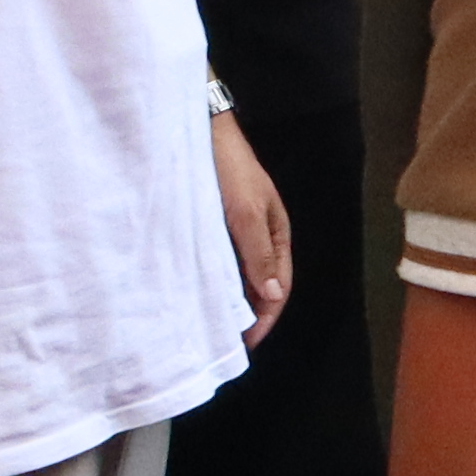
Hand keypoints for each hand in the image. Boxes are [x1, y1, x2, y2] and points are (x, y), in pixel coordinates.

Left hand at [210, 108, 289, 346]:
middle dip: (249, 315)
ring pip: (237, 274)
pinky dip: (211, 280)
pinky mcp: (213, 223)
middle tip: (226, 342)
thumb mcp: (246, 214)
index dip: (266, 317)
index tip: (246, 344)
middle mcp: (259, 236)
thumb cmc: (228, 171)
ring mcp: (236, 230)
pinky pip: (217, 261)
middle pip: (260, 284)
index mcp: (277, 233)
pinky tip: (195, 291)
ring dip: (228, 299)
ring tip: (210, 324)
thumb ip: (259, 255)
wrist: (199, 132)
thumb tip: (274, 297)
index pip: (279, 287)